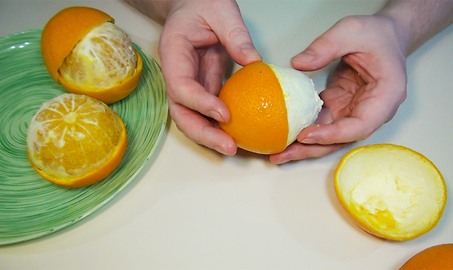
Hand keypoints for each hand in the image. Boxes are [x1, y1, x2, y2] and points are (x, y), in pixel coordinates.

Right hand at [159, 0, 261, 154]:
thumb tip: (254, 62)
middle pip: (180, 113)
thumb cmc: (202, 4)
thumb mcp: (221, 10)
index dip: (200, 104)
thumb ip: (235, 34)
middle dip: (202, 134)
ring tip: (235, 148)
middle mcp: (176, 74)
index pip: (181, 87)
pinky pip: (207, 112)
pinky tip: (238, 135)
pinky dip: (219, 127)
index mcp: (174, 54)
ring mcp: (189, 85)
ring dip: (210, 137)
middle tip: (229, 146)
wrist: (193, 6)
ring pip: (191, 118)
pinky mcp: (203, 88)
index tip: (226, 114)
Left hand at [270, 15, 407, 163]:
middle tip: (282, 155)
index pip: (359, 126)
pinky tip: (283, 133)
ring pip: (329, 136)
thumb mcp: (351, 30)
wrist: (385, 35)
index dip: (332, 135)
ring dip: (304, 145)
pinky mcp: (340, 107)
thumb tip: (297, 64)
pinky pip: (321, 123)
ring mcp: (354, 111)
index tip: (305, 135)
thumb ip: (326, 46)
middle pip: (341, 139)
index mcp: (385, 97)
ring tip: (277, 153)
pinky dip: (302, 129)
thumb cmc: (376, 34)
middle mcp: (371, 111)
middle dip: (311, 149)